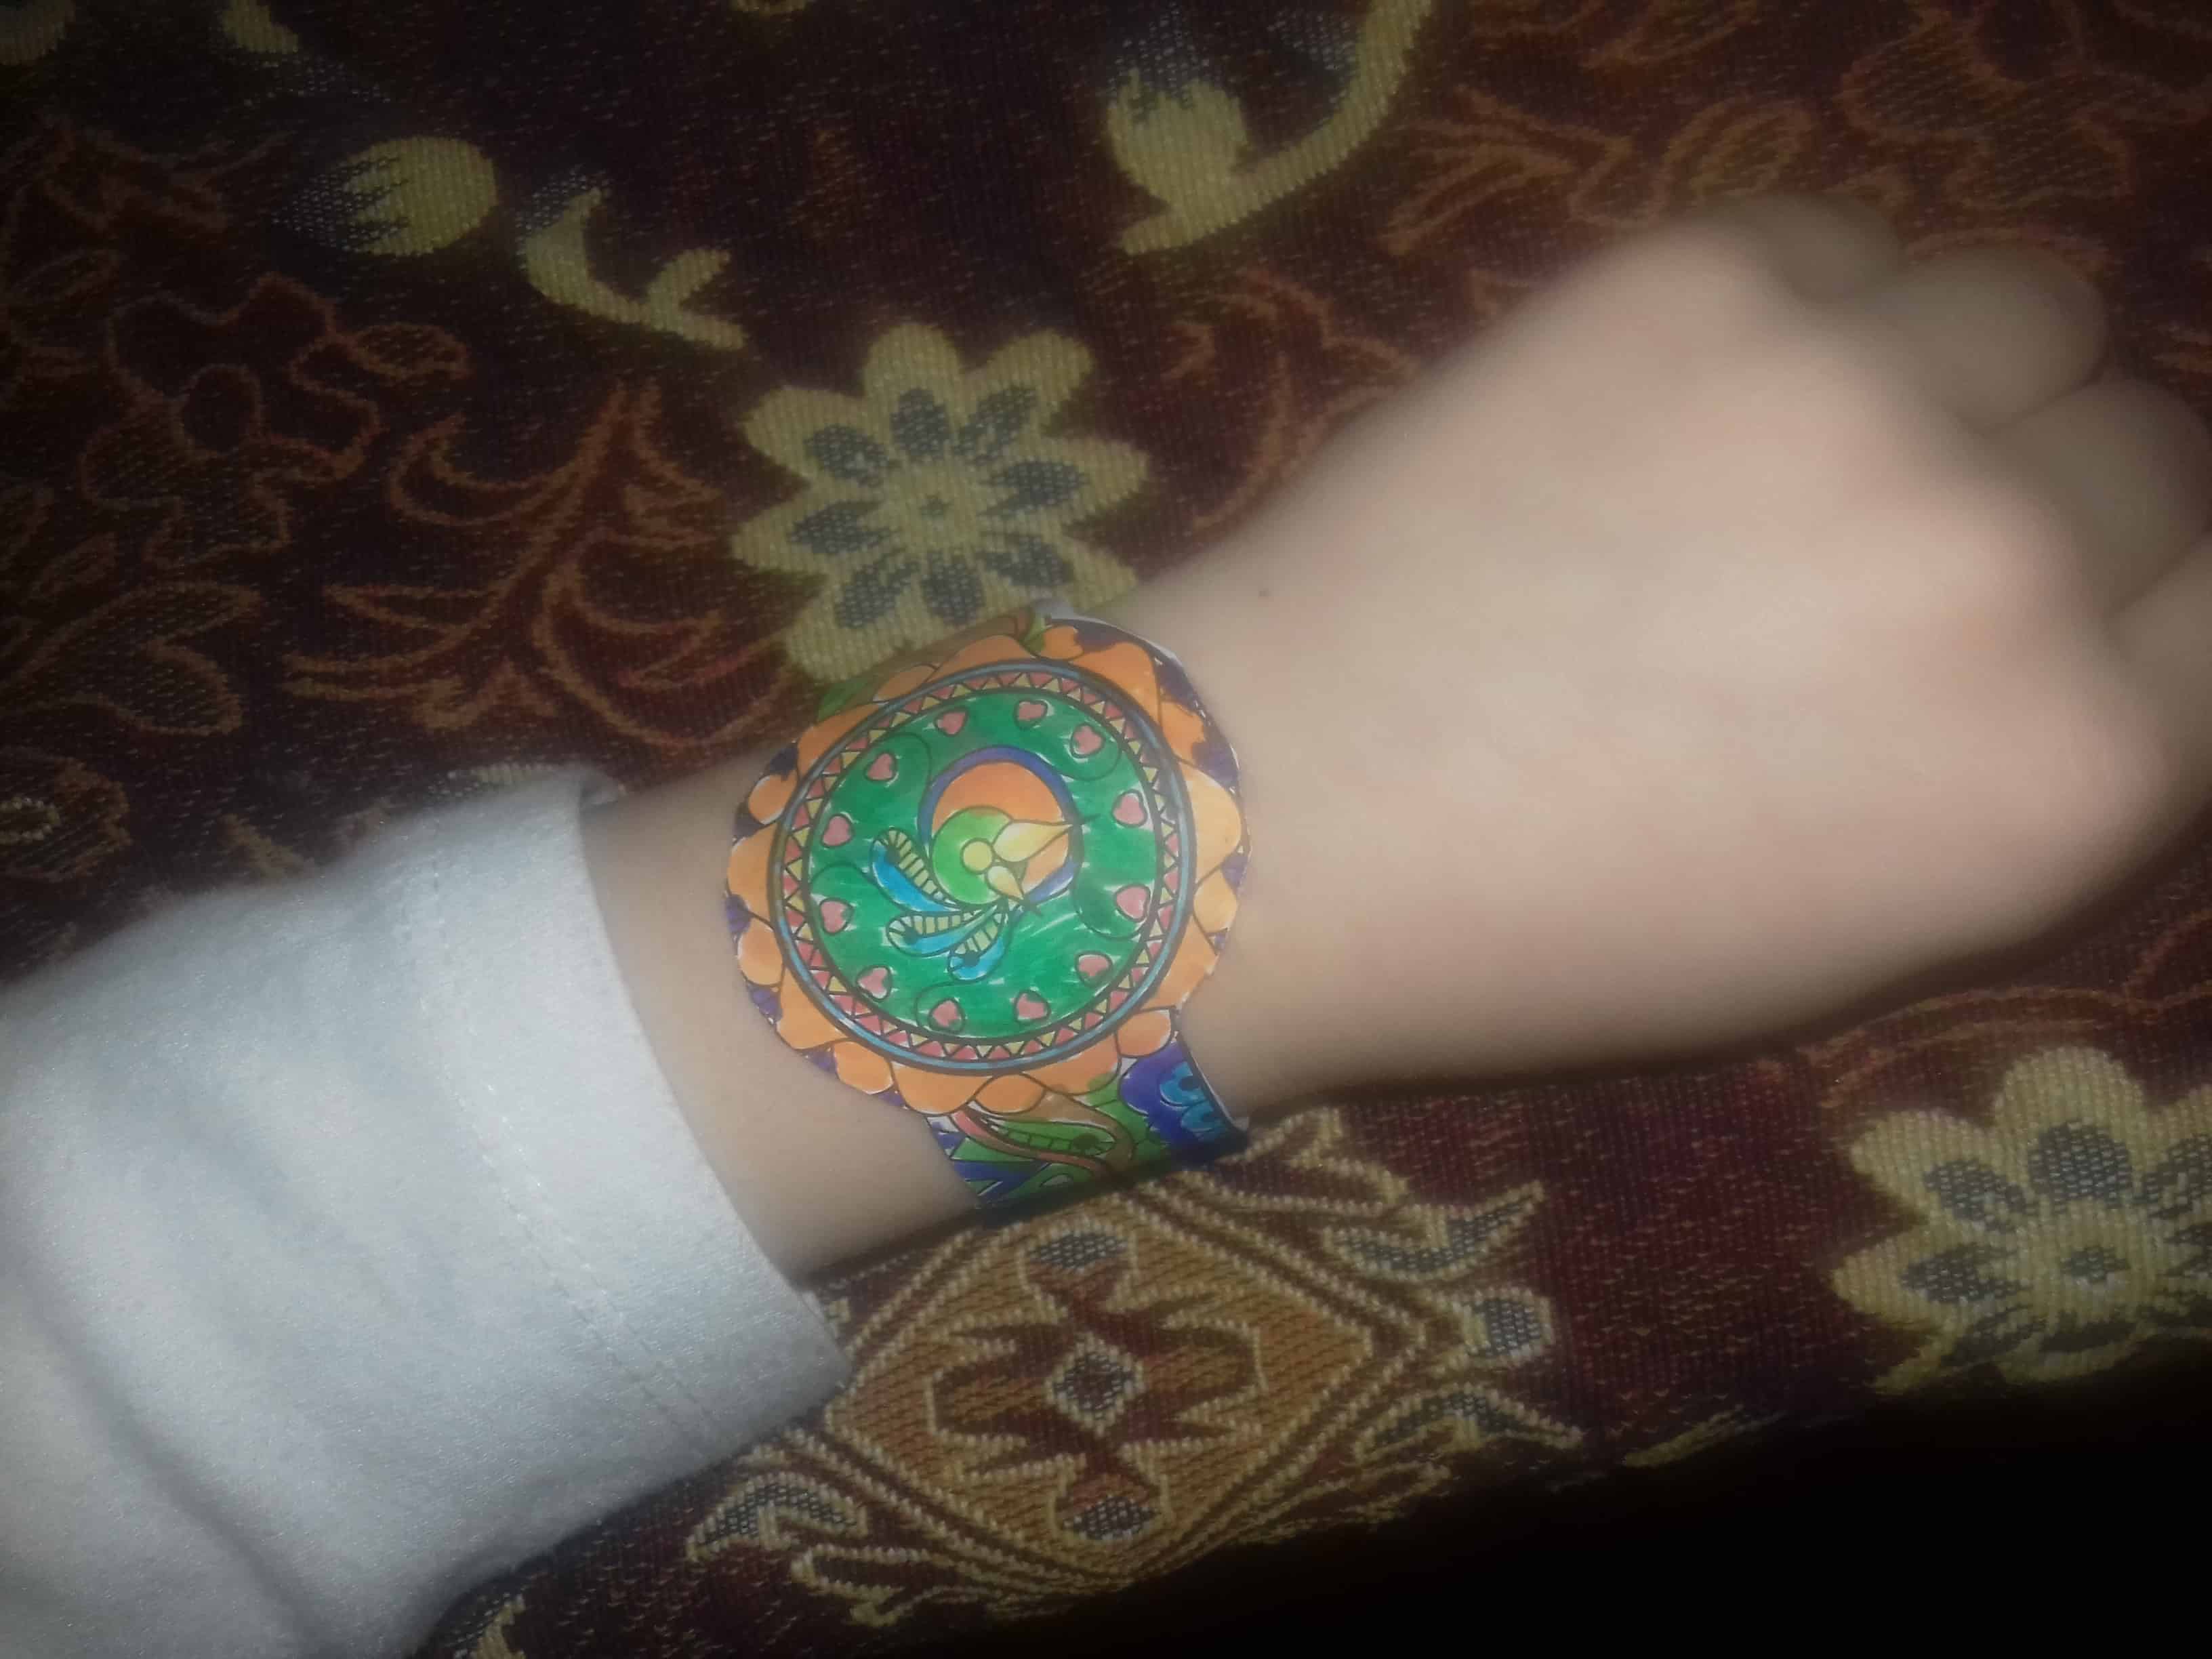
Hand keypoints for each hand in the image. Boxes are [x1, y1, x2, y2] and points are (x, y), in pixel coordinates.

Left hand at [1132, 193, 2211, 1100]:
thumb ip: (2040, 757)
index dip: (2133, 607)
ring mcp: (1855, 392)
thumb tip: (2115, 603)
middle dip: (2037, 506)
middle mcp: (2008, 562)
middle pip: (2144, 456)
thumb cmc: (1557, 925)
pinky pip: (1849, 247)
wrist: (1287, 820)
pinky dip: (1802, 314)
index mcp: (2071, 770)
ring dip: (1944, 381)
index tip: (2046, 613)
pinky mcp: (1700, 276)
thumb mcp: (1865, 924)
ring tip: (1783, 464)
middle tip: (1865, 561)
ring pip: (2029, 313)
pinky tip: (1672, 412)